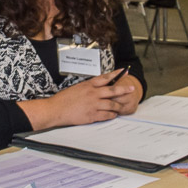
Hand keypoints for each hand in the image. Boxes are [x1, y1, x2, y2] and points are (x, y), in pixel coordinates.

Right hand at [18, 69, 137, 129]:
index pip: (105, 78)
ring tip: (122, 107)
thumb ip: (88, 88)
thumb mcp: (77, 88)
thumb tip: (97, 88)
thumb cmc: (64, 99)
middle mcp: (93, 94)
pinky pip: (106, 115)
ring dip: (118, 106)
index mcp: (88, 85)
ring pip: (112, 104)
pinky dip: (111, 115)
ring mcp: (93, 105)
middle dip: (124, 89)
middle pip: (112, 91)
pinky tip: (113, 115)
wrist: (56, 109)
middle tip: (131, 89)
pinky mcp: (92, 115)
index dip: (115, 74)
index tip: (123, 71)